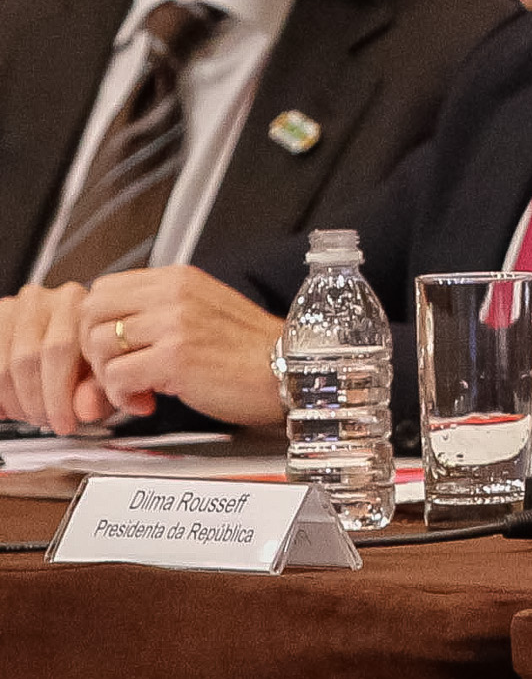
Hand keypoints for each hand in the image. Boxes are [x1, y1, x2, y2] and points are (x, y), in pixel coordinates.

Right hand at [0, 283, 111, 432]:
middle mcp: (42, 300)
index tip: (64, 423)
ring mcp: (13, 309)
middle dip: (35, 401)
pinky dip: (0, 394)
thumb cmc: (91, 353)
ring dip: (14, 399)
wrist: (72, 332)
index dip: (58, 396)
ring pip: (3, 365)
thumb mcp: (103, 372)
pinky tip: (11, 407)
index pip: (59, 351)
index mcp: (77, 304)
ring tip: (31, 414)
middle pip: (26, 358)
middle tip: (46, 421)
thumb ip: (97, 390)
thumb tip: (86, 410)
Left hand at [81, 267, 287, 427]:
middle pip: (91, 311)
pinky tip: (146, 401)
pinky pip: (117, 377)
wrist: (292, 369)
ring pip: (99, 345)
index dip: (99, 322)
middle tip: (115, 370)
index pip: (104, 288)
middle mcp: (174, 294)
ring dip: (107, 377)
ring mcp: (175, 324)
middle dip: (94, 348)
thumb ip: (159, 313)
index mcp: (179, 279)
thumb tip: (108, 333)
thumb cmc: (252, 350)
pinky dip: (122, 396)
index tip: (115, 348)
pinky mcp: (175, 358)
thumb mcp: (203, 312)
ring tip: (135, 389)